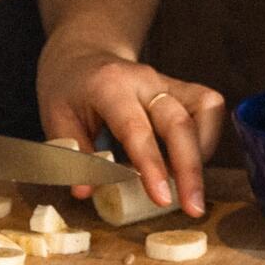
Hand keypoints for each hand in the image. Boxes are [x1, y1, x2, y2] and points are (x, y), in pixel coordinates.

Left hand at [37, 39, 226, 217]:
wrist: (84, 56)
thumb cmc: (69, 90)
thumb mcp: (55, 119)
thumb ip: (73, 155)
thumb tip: (86, 191)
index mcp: (109, 87)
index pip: (136, 129)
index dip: (151, 166)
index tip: (162, 199)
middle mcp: (145, 80)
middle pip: (179, 122)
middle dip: (191, 169)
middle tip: (193, 208)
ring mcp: (168, 82)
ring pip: (204, 110)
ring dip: (202, 154)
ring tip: (188, 187)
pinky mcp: (183, 88)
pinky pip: (208, 109)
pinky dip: (206, 139)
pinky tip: (188, 161)